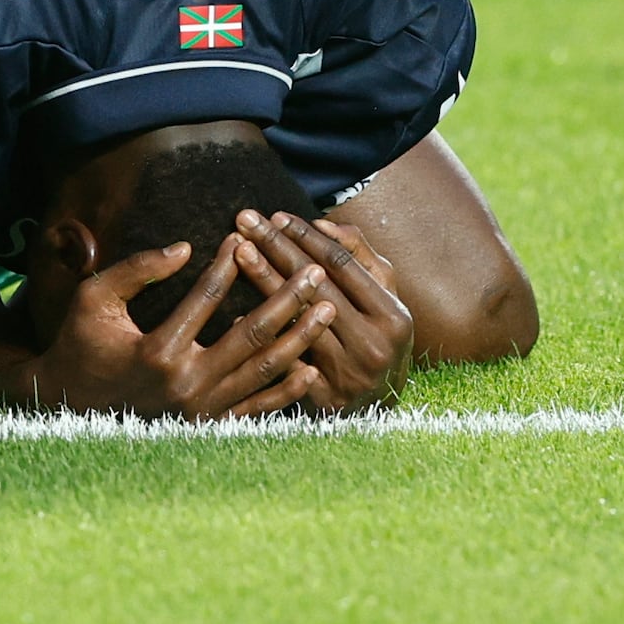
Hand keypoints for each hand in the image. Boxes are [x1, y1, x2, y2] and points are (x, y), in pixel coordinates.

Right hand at [18, 230, 337, 420]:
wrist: (68, 408)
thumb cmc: (79, 346)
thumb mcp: (94, 300)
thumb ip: (136, 270)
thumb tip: (185, 246)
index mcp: (159, 350)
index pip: (207, 297)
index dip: (229, 264)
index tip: (245, 237)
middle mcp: (186, 384)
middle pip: (251, 335)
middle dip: (288, 299)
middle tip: (316, 272)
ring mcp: (201, 411)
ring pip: (262, 372)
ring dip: (299, 339)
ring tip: (327, 310)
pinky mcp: (207, 427)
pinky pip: (255, 410)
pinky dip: (285, 391)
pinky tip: (310, 368)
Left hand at [242, 211, 416, 416]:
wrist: (381, 408)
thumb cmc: (377, 338)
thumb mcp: (383, 296)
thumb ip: (359, 255)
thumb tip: (323, 224)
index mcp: (393, 316)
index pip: (343, 266)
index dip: (307, 238)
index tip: (275, 215)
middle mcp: (373, 346)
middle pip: (316, 287)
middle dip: (277, 249)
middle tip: (244, 221)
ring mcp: (348, 376)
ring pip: (296, 321)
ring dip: (264, 282)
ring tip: (238, 252)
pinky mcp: (323, 401)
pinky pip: (284, 363)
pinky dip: (259, 339)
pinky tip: (230, 312)